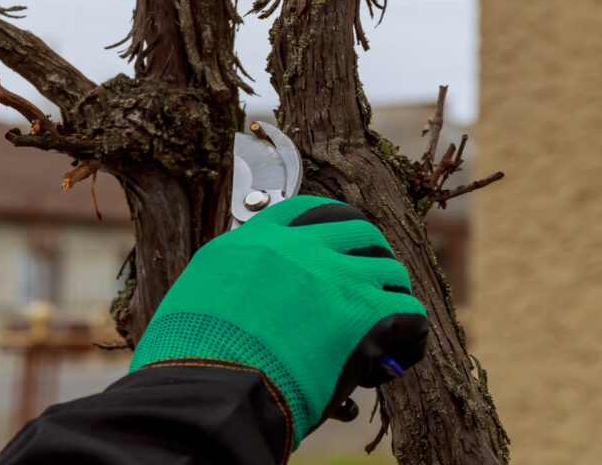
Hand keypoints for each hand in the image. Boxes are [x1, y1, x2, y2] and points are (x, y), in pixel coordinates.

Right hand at [129, 196, 427, 446]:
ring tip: (385, 329)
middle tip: (371, 285)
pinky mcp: (364, 315)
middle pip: (359, 231)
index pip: (307, 211)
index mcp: (255, 242)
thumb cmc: (191, 358)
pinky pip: (410, 314)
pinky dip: (410, 337)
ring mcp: (336, 277)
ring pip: (390, 272)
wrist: (210, 390)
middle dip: (371, 256)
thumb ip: (230, 281)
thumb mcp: (196, 297)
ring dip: (390, 300)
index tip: (340, 244)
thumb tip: (244, 295)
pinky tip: (398, 357)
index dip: (332, 226)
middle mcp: (300, 249)